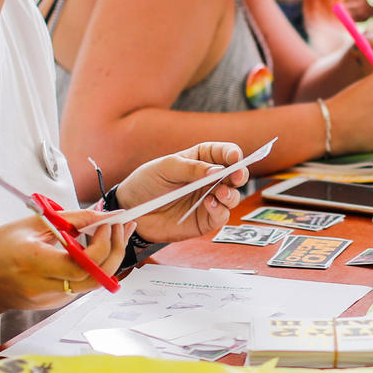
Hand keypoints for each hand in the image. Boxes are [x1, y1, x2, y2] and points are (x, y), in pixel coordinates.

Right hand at [0, 210, 126, 311]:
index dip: (102, 245)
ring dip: (112, 258)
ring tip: (120, 232)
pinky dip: (98, 265)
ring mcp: (51, 300)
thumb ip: (70, 220)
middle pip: (95, 278)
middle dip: (116, 250)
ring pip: (94, 283)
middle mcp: (43, 286)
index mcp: (33, 262)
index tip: (108, 223)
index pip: (81, 264)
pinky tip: (102, 246)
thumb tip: (101, 214)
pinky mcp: (56, 304)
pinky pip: (84, 285)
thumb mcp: (31, 225)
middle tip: (122, 226)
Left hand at [119, 142, 247, 242]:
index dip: (232, 153)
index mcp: (201, 159)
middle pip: (235, 175)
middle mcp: (209, 179)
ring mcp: (209, 200)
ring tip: (220, 193)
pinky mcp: (205, 219)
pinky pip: (221, 216)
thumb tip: (217, 171)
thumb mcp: (166, 167)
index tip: (234, 156)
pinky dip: (220, 210)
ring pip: (232, 196)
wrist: (132, 209)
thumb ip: (192, 168)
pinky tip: (209, 204)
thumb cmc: (147, 183)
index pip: (224, 153)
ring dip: (230, 194)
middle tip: (237, 175)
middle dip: (239, 174)